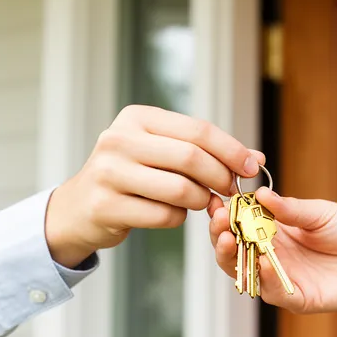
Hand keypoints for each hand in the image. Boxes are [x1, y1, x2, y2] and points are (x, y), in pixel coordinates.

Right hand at [44, 105, 264, 266]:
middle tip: (231, 190)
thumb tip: (257, 158)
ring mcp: (109, 173)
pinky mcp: (106, 206)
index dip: (231, 149)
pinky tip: (170, 213)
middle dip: (220, 177)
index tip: (252, 166)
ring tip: (200, 202)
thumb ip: (205, 151)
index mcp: (136, 118)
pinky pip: (163, 215)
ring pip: (180, 190)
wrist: (79, 208)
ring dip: (201, 201)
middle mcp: (119, 140)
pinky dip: (177, 218)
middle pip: (191, 158)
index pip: (197, 130)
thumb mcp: (161, 152)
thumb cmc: (131, 176)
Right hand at [207, 187, 336, 321]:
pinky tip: (260, 262)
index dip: (225, 214)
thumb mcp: (320, 213)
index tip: (216, 201)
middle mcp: (271, 255)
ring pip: (245, 273)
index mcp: (274, 230)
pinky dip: (265, 278)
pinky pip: (274, 292)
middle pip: (233, 250)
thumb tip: (259, 194)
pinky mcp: (298, 298)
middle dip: (220, 235)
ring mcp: (282, 278)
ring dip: (232, 257)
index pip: (239, 223)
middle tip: (218, 221)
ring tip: (228, 239)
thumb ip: (291, 209)